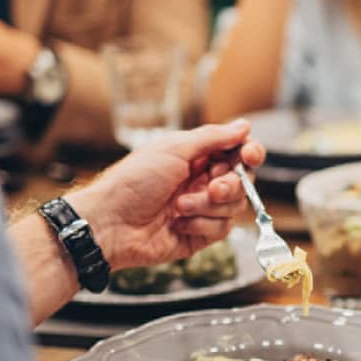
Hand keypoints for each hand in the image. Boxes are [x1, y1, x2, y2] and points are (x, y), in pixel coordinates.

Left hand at [66, 120, 265, 270]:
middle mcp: (202, 182)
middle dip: (231, 184)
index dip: (249, 153)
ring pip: (235, 207)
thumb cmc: (133, 182)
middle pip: (243, 181)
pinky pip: (222, 229)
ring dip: (208, 206)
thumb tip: (243, 126)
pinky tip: (178, 223)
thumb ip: (212, 138)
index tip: (249, 156)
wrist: (111, 223)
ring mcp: (202, 209)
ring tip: (179, 207)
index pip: (237, 153)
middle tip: (212, 186)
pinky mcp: (200, 234)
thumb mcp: (173, 149)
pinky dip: (201, 224)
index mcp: (197, 158)